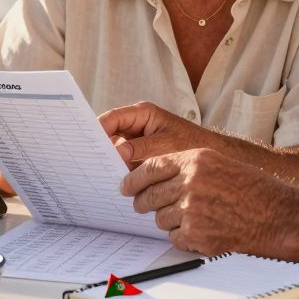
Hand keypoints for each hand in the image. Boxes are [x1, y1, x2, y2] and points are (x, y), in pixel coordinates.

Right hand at [98, 102, 224, 166]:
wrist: (212, 157)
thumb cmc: (192, 145)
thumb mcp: (167, 145)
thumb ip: (142, 148)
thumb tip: (118, 153)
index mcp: (142, 114)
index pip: (112, 118)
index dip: (97, 129)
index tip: (87, 143)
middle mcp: (136, 126)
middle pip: (109, 135)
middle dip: (99, 148)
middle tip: (86, 162)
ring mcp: (136, 142)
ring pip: (115, 152)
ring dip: (109, 163)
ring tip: (96, 176)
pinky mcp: (139, 158)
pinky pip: (124, 163)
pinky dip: (119, 172)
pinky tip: (113, 184)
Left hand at [120, 148, 297, 254]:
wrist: (278, 215)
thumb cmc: (251, 189)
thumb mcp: (218, 163)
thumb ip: (186, 166)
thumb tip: (150, 178)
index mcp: (196, 160)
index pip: (152, 167)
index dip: (134, 178)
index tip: (125, 185)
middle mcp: (192, 182)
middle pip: (150, 195)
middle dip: (144, 202)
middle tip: (142, 205)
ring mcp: (193, 210)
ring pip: (160, 218)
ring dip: (168, 220)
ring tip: (191, 217)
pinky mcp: (197, 235)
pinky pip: (174, 237)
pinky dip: (183, 237)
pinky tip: (202, 230)